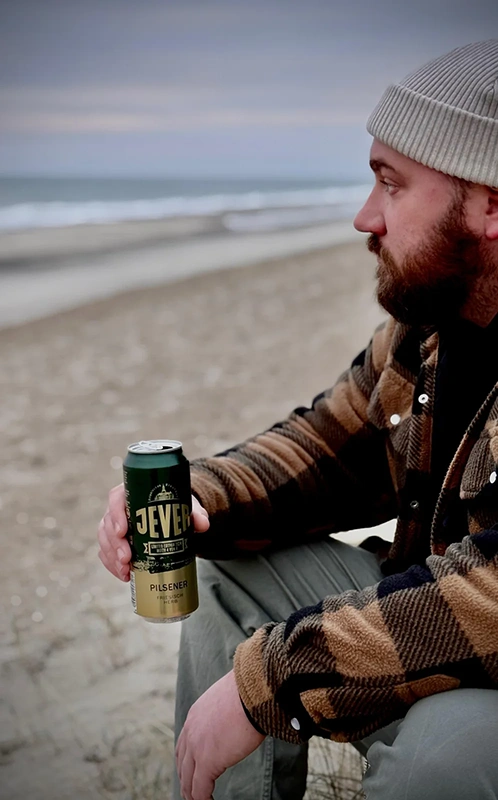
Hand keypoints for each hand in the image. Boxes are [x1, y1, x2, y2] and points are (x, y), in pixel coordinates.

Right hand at [97, 484, 209, 580]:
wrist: (173, 512)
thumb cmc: (175, 505)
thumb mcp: (185, 506)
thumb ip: (195, 513)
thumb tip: (203, 524)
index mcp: (132, 492)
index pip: (117, 498)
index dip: (116, 515)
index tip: (122, 531)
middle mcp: (120, 507)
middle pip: (108, 523)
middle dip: (115, 544)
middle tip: (127, 559)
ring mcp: (115, 524)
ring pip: (105, 539)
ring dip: (112, 557)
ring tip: (125, 571)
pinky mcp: (115, 539)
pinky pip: (106, 552)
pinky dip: (112, 564)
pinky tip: (124, 575)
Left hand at [176, 670, 264, 799]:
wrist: (252, 691)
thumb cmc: (249, 693)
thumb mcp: (228, 700)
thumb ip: (225, 713)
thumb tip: (239, 716)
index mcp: (195, 715)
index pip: (184, 743)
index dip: (186, 760)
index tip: (192, 769)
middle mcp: (191, 731)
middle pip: (182, 763)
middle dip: (186, 778)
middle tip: (190, 790)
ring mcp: (197, 747)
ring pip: (188, 779)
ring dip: (191, 792)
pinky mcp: (207, 762)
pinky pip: (199, 789)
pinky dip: (202, 799)